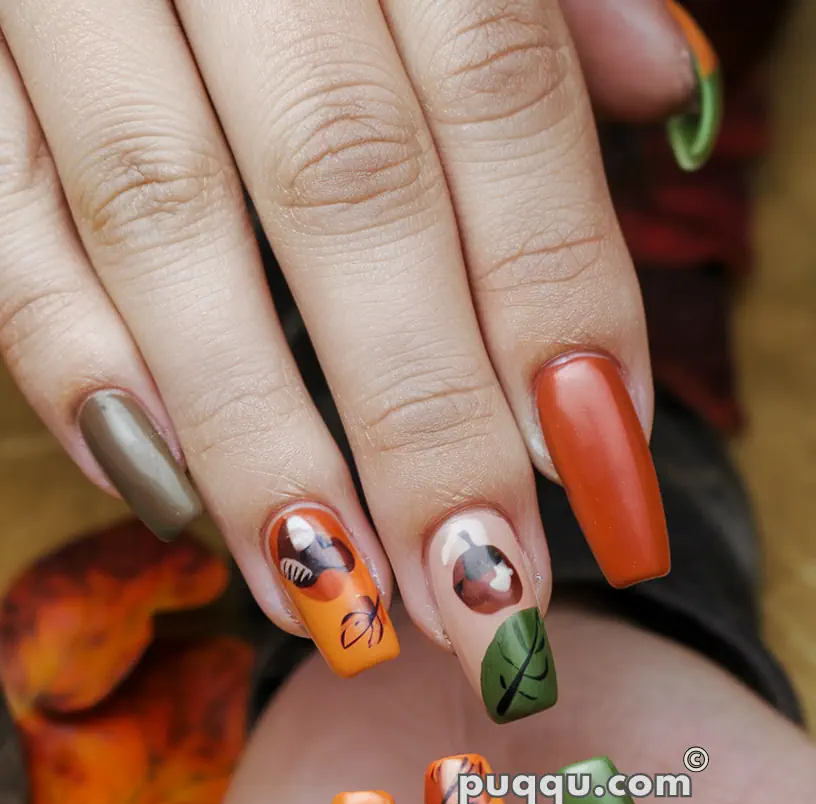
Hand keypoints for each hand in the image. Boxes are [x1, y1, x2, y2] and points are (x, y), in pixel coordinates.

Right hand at [0, 0, 715, 718]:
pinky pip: (1, 223)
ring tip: (337, 600)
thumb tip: (667, 89)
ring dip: (258, 435)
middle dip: (423, 415)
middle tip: (482, 597)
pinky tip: (166, 493)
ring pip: (166, 222)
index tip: (601, 465)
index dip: (554, 288)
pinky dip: (74, 362)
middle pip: (346, 184)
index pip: (496, 87)